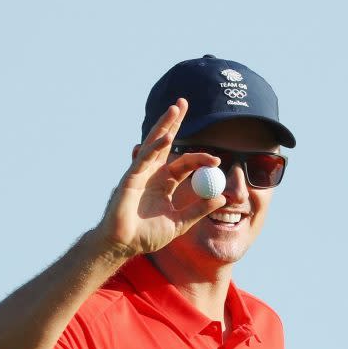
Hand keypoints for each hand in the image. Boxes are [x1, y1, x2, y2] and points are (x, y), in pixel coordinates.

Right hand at [95, 98, 225, 256]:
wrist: (125, 246)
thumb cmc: (146, 236)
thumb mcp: (179, 223)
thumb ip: (198, 210)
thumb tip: (222, 198)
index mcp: (164, 182)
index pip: (185, 163)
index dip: (200, 158)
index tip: (217, 160)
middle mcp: (152, 173)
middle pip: (165, 142)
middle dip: (174, 122)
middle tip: (183, 102)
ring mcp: (140, 173)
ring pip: (154, 144)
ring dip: (165, 125)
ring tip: (176, 108)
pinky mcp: (131, 178)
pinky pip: (144, 159)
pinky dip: (155, 147)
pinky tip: (167, 137)